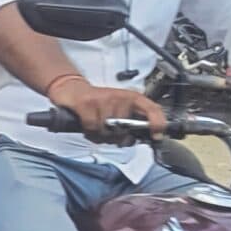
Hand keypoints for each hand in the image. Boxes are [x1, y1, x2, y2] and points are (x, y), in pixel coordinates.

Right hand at [48, 74, 167, 139]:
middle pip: (124, 128)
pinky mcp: (87, 103)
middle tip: (107, 133)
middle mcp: (120, 96)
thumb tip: (133, 140)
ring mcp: (103, 99)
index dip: (158, 122)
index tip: (157, 135)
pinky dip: (89, 131)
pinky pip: (92, 126)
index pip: (152, 108)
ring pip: (107, 130)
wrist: (72, 90)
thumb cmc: (96, 102)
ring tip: (95, 128)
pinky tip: (86, 125)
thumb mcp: (116, 110)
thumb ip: (127, 124)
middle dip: (115, 137)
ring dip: (99, 135)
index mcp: (132, 98)